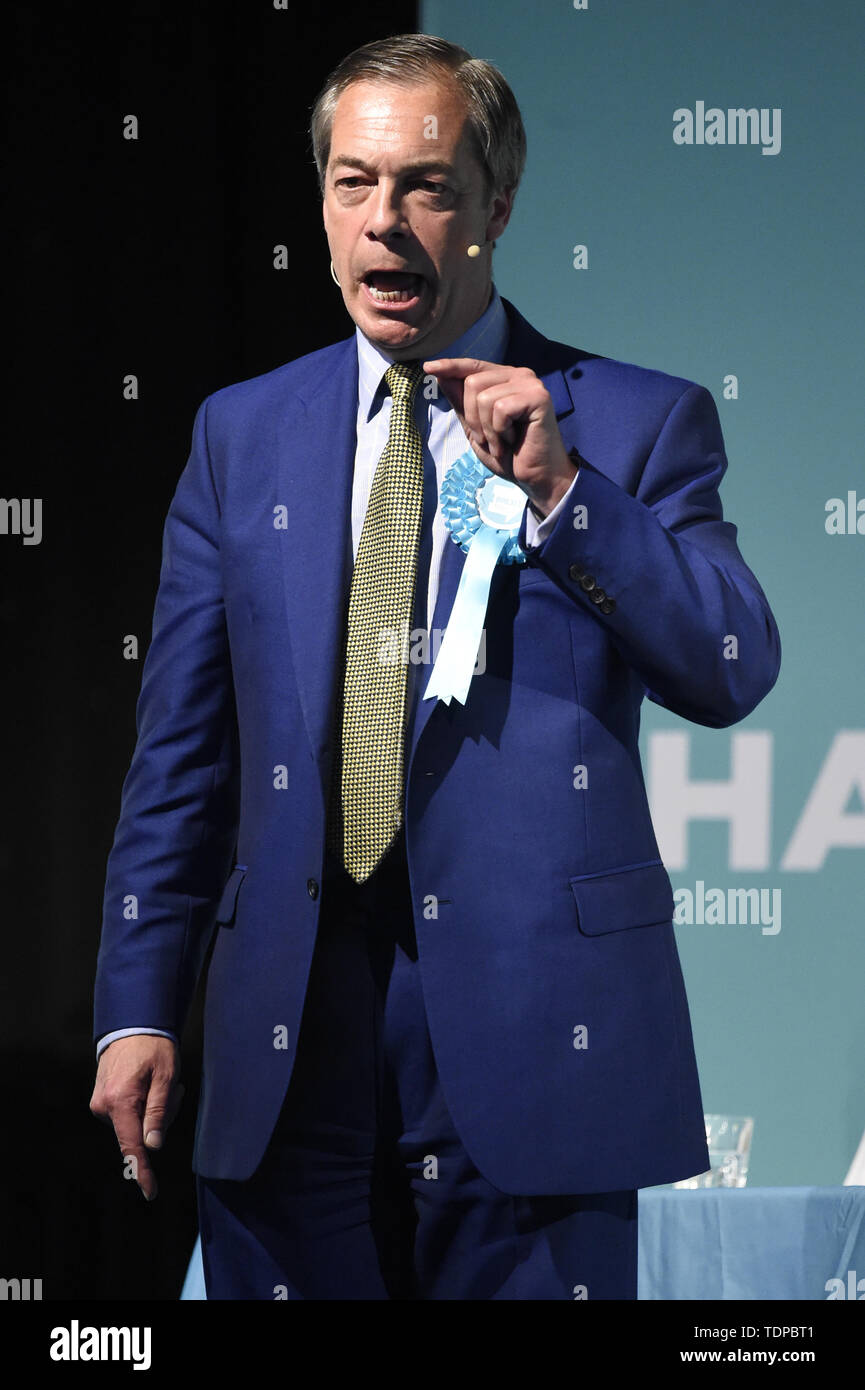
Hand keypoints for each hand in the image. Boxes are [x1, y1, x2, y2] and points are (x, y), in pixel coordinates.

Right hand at [89, 1035, 183, 1200]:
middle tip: (173, 1088)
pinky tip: (149, 1085)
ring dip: (154, 1110)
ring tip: (160, 1082)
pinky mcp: (101, 1101)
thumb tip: (153, 1146)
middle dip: (162, 1119)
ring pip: (135, 1124)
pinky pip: (128, 1115)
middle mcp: (103, 1107)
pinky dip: (143, 1106)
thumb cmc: (153, 1048)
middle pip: (140, 1134)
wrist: (131, 1025)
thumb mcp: (165, 1077)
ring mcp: (100, 1104)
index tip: (150, 1191)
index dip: (142, 1170)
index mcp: (120, 1102)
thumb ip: (158, 1112)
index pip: (132, 1145)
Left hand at [422, 357, 576, 516]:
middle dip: (472, 418)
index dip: (450, 366)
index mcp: (505, 379)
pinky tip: (513, 441)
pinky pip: (500, 408)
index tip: (427, 368)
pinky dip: (500, 431)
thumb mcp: (474, 429)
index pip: (472, 366)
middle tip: (488, 440)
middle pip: (472, 382)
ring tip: (502, 442)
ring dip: (487, 429)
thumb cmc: (509, 455)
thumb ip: (460, 403)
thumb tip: (440, 375)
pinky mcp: (538, 397)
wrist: (535, 478)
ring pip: (484, 397)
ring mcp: (530, 384)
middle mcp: (519, 375)